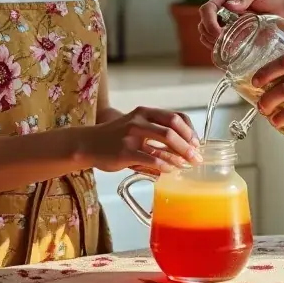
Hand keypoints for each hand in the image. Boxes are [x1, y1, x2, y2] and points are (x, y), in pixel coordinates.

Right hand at [87, 107, 201, 173]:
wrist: (87, 144)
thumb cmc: (114, 137)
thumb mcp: (135, 126)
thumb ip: (154, 132)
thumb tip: (182, 147)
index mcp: (145, 112)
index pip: (175, 117)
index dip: (189, 130)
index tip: (196, 143)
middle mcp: (139, 120)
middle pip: (173, 128)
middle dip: (188, 145)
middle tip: (196, 157)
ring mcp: (132, 135)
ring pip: (165, 141)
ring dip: (180, 154)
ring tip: (186, 164)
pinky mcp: (125, 151)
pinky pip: (151, 158)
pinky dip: (164, 165)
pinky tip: (169, 170)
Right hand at [198, 0, 283, 47]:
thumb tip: (229, 6)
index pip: (207, 9)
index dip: (209, 22)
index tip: (218, 33)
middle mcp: (221, 10)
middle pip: (203, 25)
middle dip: (209, 35)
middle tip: (223, 43)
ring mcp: (226, 24)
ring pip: (208, 36)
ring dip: (212, 44)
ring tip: (225, 49)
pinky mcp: (233, 35)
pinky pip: (220, 45)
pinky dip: (221, 51)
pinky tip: (229, 55)